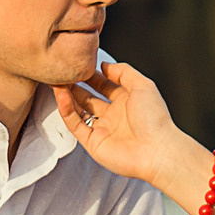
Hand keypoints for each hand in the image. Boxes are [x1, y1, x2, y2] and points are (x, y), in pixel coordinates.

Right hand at [54, 62, 206, 193]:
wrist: (157, 151)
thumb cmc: (155, 119)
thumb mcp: (143, 85)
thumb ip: (123, 72)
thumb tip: (105, 65)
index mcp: (127, 101)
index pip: (104, 85)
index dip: (92, 75)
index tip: (79, 64)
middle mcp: (114, 115)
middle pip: (89, 97)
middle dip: (76, 85)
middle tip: (63, 72)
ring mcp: (103, 129)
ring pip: (79, 110)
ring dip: (68, 96)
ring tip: (57, 81)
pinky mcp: (93, 142)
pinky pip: (75, 124)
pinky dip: (67, 110)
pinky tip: (62, 96)